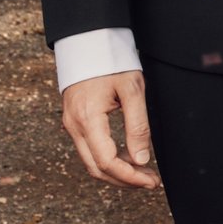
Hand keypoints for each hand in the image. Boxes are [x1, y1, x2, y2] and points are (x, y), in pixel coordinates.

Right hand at [60, 72, 158, 189]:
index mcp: (88, 118)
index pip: (107, 162)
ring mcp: (71, 125)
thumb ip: (138, 126)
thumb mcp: (133, 90)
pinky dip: (108, 160)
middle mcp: (74, 126)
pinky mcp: (74, 121)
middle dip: (124, 180)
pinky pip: (89, 150)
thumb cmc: (112, 61)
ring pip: (91, 162)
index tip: (151, 181)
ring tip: (143, 173)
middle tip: (151, 182)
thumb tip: (141, 160)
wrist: (88, 41)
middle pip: (97, 168)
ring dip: (117, 172)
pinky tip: (128, 158)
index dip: (130, 177)